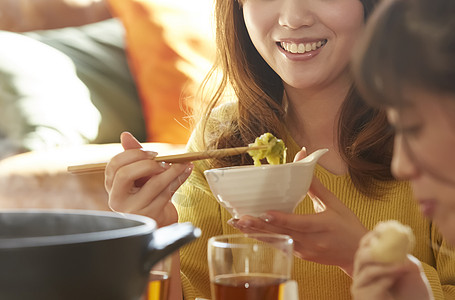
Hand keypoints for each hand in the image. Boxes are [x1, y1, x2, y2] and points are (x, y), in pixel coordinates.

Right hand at [104, 132, 192, 226]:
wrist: (160, 219)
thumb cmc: (148, 193)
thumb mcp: (141, 174)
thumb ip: (134, 155)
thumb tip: (125, 135)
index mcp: (112, 185)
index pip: (114, 164)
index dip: (133, 154)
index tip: (152, 153)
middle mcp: (117, 199)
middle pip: (125, 174)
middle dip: (147, 163)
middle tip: (163, 160)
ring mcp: (133, 209)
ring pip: (153, 184)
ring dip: (171, 170)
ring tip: (183, 163)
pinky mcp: (151, 215)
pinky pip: (167, 192)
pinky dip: (179, 178)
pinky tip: (186, 170)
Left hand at [230, 148, 367, 274]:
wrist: (357, 255)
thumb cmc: (348, 226)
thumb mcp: (335, 204)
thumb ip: (316, 186)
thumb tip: (302, 163)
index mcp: (323, 227)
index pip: (299, 224)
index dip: (282, 219)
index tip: (265, 214)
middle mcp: (312, 242)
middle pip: (282, 234)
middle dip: (259, 226)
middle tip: (240, 218)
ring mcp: (304, 251)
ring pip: (277, 241)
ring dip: (256, 233)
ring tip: (237, 224)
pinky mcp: (300, 256)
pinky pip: (280, 245)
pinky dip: (264, 238)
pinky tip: (249, 231)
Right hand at [351, 232, 432, 299]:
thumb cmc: (411, 294)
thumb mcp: (409, 270)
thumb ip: (402, 255)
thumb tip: (399, 241)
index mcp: (370, 263)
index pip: (365, 245)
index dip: (372, 235)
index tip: (384, 227)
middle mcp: (361, 273)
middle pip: (361, 255)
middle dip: (375, 248)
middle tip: (389, 244)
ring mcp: (360, 285)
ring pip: (367, 270)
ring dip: (385, 265)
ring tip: (401, 265)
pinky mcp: (362, 297)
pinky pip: (371, 285)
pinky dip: (385, 279)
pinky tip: (396, 277)